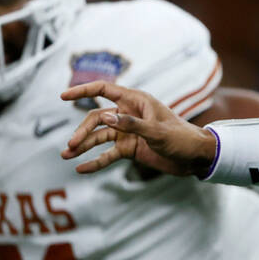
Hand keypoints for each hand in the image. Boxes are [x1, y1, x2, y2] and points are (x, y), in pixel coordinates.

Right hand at [60, 81, 216, 176]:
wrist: (195, 158)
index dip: (83, 91)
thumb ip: (132, 125)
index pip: (104, 90)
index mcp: (136, 101)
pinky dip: (95, 161)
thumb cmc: (182, 138)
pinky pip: (108, 154)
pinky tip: (81, 169)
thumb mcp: (158, 132)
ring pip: (99, 137)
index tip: (63, 96)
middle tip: (71, 146)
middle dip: (82, 131)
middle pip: (97, 119)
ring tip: (66, 156)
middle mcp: (129, 114)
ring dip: (83, 146)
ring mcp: (128, 132)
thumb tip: (106, 118)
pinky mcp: (130, 148)